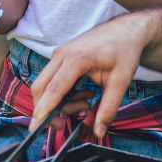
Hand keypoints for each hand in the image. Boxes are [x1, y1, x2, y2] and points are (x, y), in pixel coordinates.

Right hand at [30, 16, 150, 137]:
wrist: (126, 30)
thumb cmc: (124, 51)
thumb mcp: (121, 81)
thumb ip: (108, 108)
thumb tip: (98, 131)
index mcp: (76, 59)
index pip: (53, 90)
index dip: (43, 111)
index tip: (34, 127)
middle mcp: (62, 55)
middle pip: (40, 88)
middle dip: (48, 110)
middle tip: (64, 124)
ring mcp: (59, 55)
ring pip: (45, 86)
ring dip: (62, 102)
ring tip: (88, 102)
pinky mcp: (61, 57)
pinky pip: (53, 81)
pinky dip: (64, 94)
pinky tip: (85, 92)